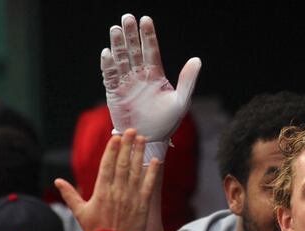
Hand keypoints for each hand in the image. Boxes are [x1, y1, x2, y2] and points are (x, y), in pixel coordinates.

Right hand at [55, 129, 160, 230]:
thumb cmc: (96, 230)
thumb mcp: (80, 212)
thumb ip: (70, 195)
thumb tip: (57, 181)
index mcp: (101, 191)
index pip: (107, 165)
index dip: (112, 150)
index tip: (116, 137)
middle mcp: (117, 191)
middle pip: (123, 163)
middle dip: (127, 145)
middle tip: (132, 130)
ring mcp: (131, 197)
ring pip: (136, 171)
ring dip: (140, 153)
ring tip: (143, 139)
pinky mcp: (143, 204)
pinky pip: (149, 185)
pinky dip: (153, 172)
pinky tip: (156, 160)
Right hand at [101, 14, 200, 160]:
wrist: (150, 139)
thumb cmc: (167, 122)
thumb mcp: (181, 101)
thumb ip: (187, 80)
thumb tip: (197, 60)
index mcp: (155, 76)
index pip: (151, 51)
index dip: (148, 36)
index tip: (145, 19)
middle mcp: (139, 76)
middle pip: (134, 51)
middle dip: (130, 35)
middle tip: (127, 18)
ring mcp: (126, 83)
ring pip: (120, 60)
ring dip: (118, 45)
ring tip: (115, 29)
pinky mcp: (115, 93)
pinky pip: (110, 77)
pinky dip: (108, 65)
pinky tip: (107, 53)